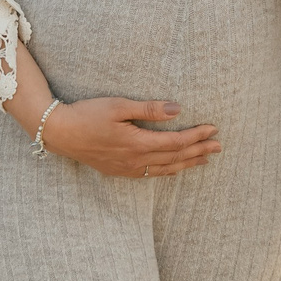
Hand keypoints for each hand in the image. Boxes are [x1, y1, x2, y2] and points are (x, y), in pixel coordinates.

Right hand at [38, 97, 220, 179]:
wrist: (61, 133)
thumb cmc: (88, 114)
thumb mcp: (118, 106)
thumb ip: (148, 109)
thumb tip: (177, 110)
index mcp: (137, 143)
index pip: (175, 142)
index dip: (196, 136)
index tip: (213, 129)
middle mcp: (135, 160)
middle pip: (175, 158)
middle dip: (199, 151)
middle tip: (220, 146)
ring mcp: (128, 169)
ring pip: (165, 169)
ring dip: (188, 163)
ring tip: (206, 159)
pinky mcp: (120, 171)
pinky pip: (152, 174)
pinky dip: (169, 171)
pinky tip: (176, 168)